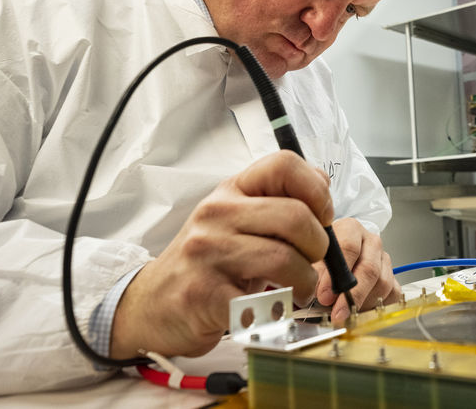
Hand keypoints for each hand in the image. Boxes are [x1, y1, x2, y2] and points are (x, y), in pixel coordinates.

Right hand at [110, 150, 333, 358]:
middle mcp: (217, 213)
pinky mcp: (204, 294)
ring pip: (285, 260)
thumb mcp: (237, 218)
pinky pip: (261, 300)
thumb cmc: (207, 261)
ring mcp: (207, 252)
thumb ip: (277, 199)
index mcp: (231, 190)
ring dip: (305, 282)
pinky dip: (278, 310)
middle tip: (312, 261)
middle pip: (295, 216)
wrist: (153, 303)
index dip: (315, 190)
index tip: (322, 216)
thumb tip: (322, 182)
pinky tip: (271, 310)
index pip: (283, 164)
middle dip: (319, 245)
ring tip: (297, 290)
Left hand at [313, 217, 400, 322]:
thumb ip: (314, 273)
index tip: (325, 296)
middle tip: (338, 313)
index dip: (336, 276)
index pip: (349, 248)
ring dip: (364, 303)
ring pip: (383, 284)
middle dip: (353, 296)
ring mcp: (384, 259)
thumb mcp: (314, 258)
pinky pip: (392, 294)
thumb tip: (314, 293)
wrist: (338, 257)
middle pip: (370, 269)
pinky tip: (360, 309)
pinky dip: (377, 306)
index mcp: (351, 229)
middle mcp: (371, 242)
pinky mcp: (392, 276)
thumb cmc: (325, 256)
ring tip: (346, 311)